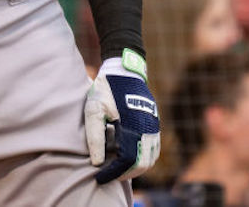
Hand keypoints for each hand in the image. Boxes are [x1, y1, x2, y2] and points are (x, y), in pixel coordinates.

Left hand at [84, 49, 160, 183]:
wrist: (125, 70)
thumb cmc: (106, 89)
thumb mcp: (94, 109)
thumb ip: (95, 136)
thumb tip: (97, 163)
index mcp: (131, 127)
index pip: (125, 162)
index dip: (112, 174)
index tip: (99, 178)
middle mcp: (146, 130)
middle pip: (140, 165)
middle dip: (124, 174)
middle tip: (107, 176)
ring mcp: (153, 127)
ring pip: (150, 159)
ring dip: (135, 169)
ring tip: (117, 169)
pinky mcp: (155, 124)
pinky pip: (154, 149)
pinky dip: (144, 159)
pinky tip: (130, 158)